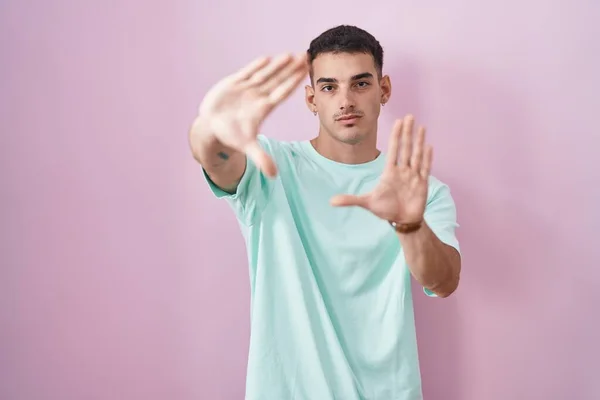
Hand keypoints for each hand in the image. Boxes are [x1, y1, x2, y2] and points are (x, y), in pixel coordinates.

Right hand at [196, 53, 307, 176]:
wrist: (212, 128)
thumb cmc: (231, 136)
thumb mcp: (247, 147)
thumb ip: (261, 158)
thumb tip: (274, 175)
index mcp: (263, 108)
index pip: (281, 93)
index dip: (293, 82)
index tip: (305, 72)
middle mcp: (257, 97)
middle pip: (277, 80)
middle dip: (290, 69)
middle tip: (306, 56)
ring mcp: (246, 89)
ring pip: (264, 74)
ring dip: (276, 65)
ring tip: (290, 55)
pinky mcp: (232, 84)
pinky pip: (247, 73)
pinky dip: (255, 66)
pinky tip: (266, 59)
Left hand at [330, 115, 431, 225]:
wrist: (401, 221)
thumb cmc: (386, 210)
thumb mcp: (367, 203)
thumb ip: (350, 200)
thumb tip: (331, 202)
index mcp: (390, 172)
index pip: (393, 150)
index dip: (396, 136)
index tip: (398, 122)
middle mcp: (402, 171)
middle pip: (405, 148)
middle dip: (407, 132)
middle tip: (410, 116)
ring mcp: (413, 176)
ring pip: (416, 154)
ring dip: (419, 141)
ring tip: (421, 127)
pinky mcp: (422, 184)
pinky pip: (425, 168)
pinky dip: (427, 158)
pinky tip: (429, 146)